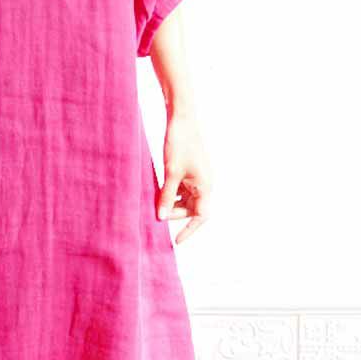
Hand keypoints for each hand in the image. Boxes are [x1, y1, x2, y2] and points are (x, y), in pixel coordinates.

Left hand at [156, 112, 210, 243]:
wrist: (182, 118)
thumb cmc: (179, 144)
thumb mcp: (170, 173)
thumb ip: (166, 196)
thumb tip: (161, 217)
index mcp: (205, 186)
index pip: (201, 216)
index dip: (190, 230)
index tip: (177, 241)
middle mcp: (205, 183)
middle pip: (191, 208)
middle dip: (175, 213)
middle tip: (156, 213)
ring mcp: (198, 176)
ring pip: (186, 198)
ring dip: (172, 202)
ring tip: (155, 202)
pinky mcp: (191, 169)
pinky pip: (183, 187)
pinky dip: (171, 192)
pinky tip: (158, 190)